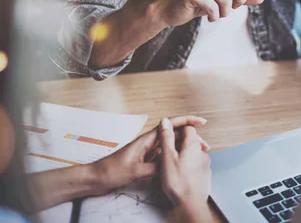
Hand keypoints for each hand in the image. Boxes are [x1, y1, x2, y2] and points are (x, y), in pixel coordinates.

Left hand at [90, 115, 207, 195]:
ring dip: (184, 148)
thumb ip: (155, 168)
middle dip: (191, 137)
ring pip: (171, 146)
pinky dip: (175, 157)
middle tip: (204, 146)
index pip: (171, 125)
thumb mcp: (136, 171)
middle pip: (174, 135)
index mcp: (147, 139)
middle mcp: (149, 142)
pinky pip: (165, 156)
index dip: (187, 121)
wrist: (96, 178)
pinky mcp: (145, 160)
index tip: (201, 122)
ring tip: (197, 154)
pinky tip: (182, 163)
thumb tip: (172, 166)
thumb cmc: (111, 171)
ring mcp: (147, 151)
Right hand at [159, 118, 211, 221]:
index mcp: (193, 145)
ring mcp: (205, 164)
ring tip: (171, 164)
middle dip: (179, 142)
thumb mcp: (167, 157)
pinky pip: (195, 164)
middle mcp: (202, 152)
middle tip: (167, 150)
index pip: (188, 128)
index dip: (177, 129)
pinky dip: (187, 165)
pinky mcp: (204, 174)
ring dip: (183, 154)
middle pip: (191, 140)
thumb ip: (167, 138)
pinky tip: (179, 174)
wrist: (190, 204)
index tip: (168, 134)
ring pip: (193, 153)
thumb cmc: (178, 183)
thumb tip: (166, 121)